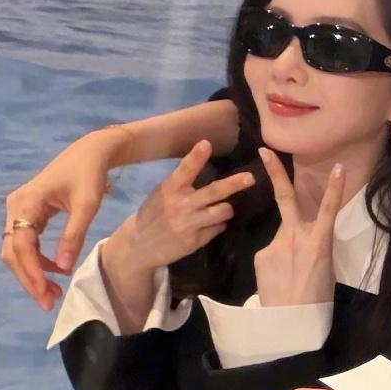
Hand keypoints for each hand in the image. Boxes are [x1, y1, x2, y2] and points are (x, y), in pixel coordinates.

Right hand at [1, 125, 129, 309]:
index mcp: (25, 203)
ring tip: (53, 293)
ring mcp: (18, 210)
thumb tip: (62, 268)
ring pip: (16, 250)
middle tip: (48, 303)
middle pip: (12, 252)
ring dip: (31, 272)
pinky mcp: (26, 213)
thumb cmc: (89, 175)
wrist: (89, 152)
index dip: (31, 272)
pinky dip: (36, 261)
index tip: (45, 294)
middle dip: (29, 278)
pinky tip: (54, 272)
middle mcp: (14, 207)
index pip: (21, 246)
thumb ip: (73, 235)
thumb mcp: (87, 206)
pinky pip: (25, 243)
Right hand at [111, 140, 257, 276]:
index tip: (206, 143)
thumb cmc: (153, 214)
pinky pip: (218, 228)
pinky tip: (211, 226)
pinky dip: (218, 225)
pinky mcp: (195, 241)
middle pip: (213, 191)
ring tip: (224, 209)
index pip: (185, 170)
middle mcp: (180, 205)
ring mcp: (188, 224)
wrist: (139, 246)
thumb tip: (204, 169)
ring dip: (227, 209)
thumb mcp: (161, 194)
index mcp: (170, 189)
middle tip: (251, 178)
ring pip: (223, 211)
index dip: (196, 156)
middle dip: (234, 184)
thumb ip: (180, 183)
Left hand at [253, 149, 339, 307]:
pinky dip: (275, 262)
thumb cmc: (317, 299)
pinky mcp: (261, 255)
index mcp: (319, 243)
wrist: (291, 322)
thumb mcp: (326, 268)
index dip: (335, 188)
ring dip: (286, 248)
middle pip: (285, 199)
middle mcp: (296, 238)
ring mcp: (275, 245)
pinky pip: (270, 252)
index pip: (328, 209)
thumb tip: (306, 237)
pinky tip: (278, 279)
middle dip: (274, 173)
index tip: (338, 166)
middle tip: (263, 151)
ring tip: (290, 274)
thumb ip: (315, 246)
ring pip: (280, 236)